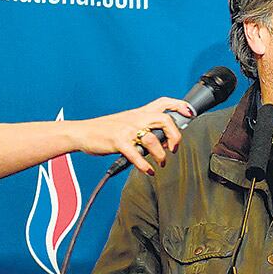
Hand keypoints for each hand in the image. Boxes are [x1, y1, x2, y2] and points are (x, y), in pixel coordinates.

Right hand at [71, 97, 193, 174]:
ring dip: (160, 155)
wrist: (82, 132)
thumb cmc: (107, 130)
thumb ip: (146, 126)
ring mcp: (127, 129)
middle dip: (176, 136)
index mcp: (139, 112)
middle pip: (165, 120)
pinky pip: (136, 154)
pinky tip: (149, 171)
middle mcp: (136, 118)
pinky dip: (145, 165)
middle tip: (173, 148)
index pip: (163, 102)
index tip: (190, 113)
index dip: (179, 105)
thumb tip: (166, 139)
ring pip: (153, 140)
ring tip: (160, 163)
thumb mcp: (128, 122)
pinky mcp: (118, 141)